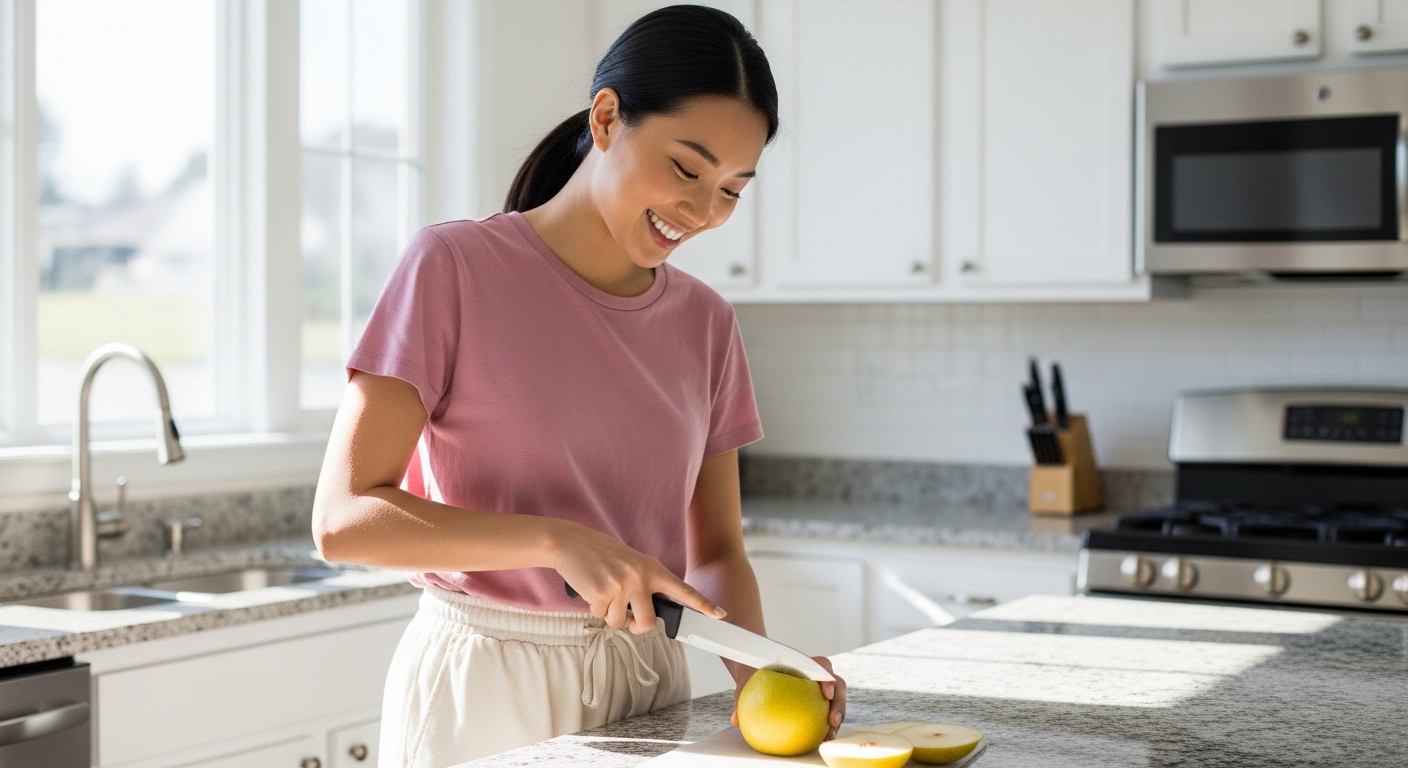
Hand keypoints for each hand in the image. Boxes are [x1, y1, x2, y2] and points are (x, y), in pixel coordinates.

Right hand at [554, 521, 725, 634]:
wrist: (571, 542)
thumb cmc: (602, 556)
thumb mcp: (631, 564)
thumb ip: (646, 585)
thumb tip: (648, 616)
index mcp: (652, 568)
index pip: (683, 590)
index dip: (703, 604)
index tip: (720, 615)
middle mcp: (641, 576)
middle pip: (647, 622)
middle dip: (634, 626)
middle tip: (624, 615)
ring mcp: (622, 584)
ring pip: (619, 622)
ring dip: (608, 614)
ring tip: (602, 590)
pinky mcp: (602, 592)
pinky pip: (600, 616)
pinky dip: (593, 608)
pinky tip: (591, 588)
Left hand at [729, 657, 846, 739]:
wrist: (754, 669)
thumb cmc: (752, 673)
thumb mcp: (744, 683)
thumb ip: (740, 698)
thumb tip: (735, 719)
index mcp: (801, 662)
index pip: (821, 665)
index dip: (827, 677)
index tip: (825, 693)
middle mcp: (814, 673)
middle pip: (837, 683)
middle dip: (839, 703)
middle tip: (832, 721)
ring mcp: (817, 686)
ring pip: (836, 699)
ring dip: (837, 716)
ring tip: (829, 735)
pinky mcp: (816, 699)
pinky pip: (825, 710)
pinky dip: (826, 724)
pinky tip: (820, 739)